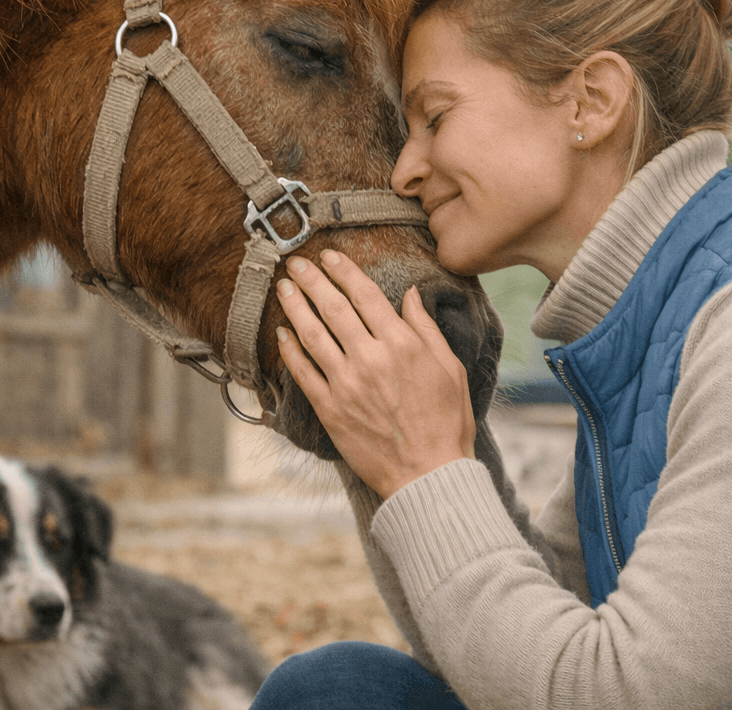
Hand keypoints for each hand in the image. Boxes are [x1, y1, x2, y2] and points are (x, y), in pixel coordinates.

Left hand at [275, 249, 475, 499]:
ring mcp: (347, 384)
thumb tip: (409, 295)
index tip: (329, 255)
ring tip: (283, 287)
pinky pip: (303, 373)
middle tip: (295, 262)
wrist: (429, 474)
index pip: (365, 295)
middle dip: (312, 280)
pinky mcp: (331, 409)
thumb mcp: (450, 368)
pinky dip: (290, 350)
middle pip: (333, 308)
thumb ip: (425, 329)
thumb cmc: (446, 422)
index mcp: (402, 345)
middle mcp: (371, 358)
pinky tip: (281, 332)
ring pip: (312, 335)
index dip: (344, 271)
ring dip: (295, 307)